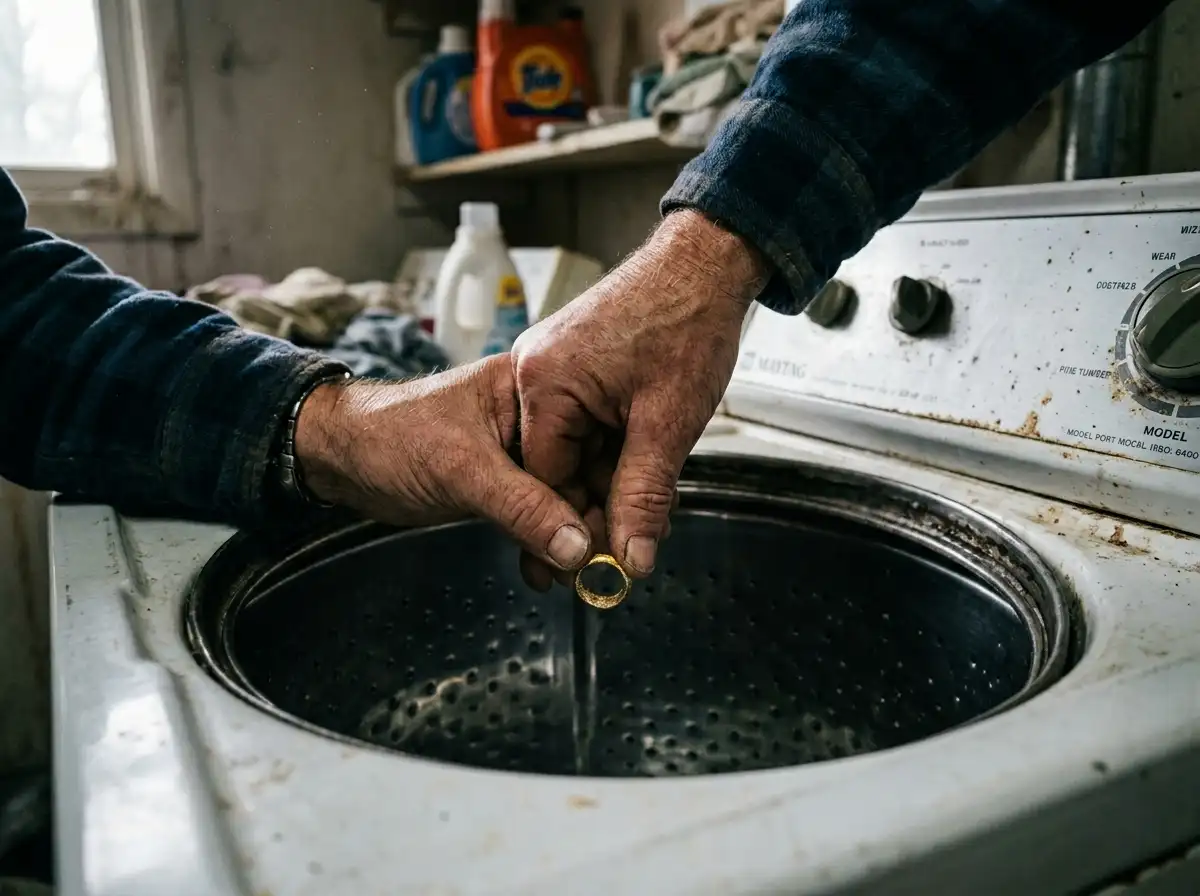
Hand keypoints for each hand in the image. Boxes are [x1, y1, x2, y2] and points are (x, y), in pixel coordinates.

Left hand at [292, 355, 592, 570]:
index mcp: (531, 391)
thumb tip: (577, 546)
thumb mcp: (464, 471)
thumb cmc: (389, 437)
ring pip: (567, 498)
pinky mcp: (503, 485)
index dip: (613, 483)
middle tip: (610, 564)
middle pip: (587, 470)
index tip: (628, 529)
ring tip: (585, 576)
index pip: (592, 435)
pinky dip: (549, 544)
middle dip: (599, 519)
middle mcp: (533, 420)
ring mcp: (519, 455)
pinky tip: (553, 569)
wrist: (340, 459)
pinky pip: (541, 516)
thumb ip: (524, 508)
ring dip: (576, 538)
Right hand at [511, 209, 768, 588]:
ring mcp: (555, 366)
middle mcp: (537, 373)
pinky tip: (642, 472)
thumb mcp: (667, 424)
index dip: (575, 525)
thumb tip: (629, 556)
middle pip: (556, 467)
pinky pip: (585, 425)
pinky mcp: (575, 364)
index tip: (598, 564)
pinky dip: (613, 451)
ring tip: (647, 512)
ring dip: (611, 481)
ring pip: (575, 450)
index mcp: (543, 385)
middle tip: (630, 546)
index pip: (544, 480)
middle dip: (597, 506)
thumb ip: (643, 496)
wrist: (708, 262)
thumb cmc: (687, 320)